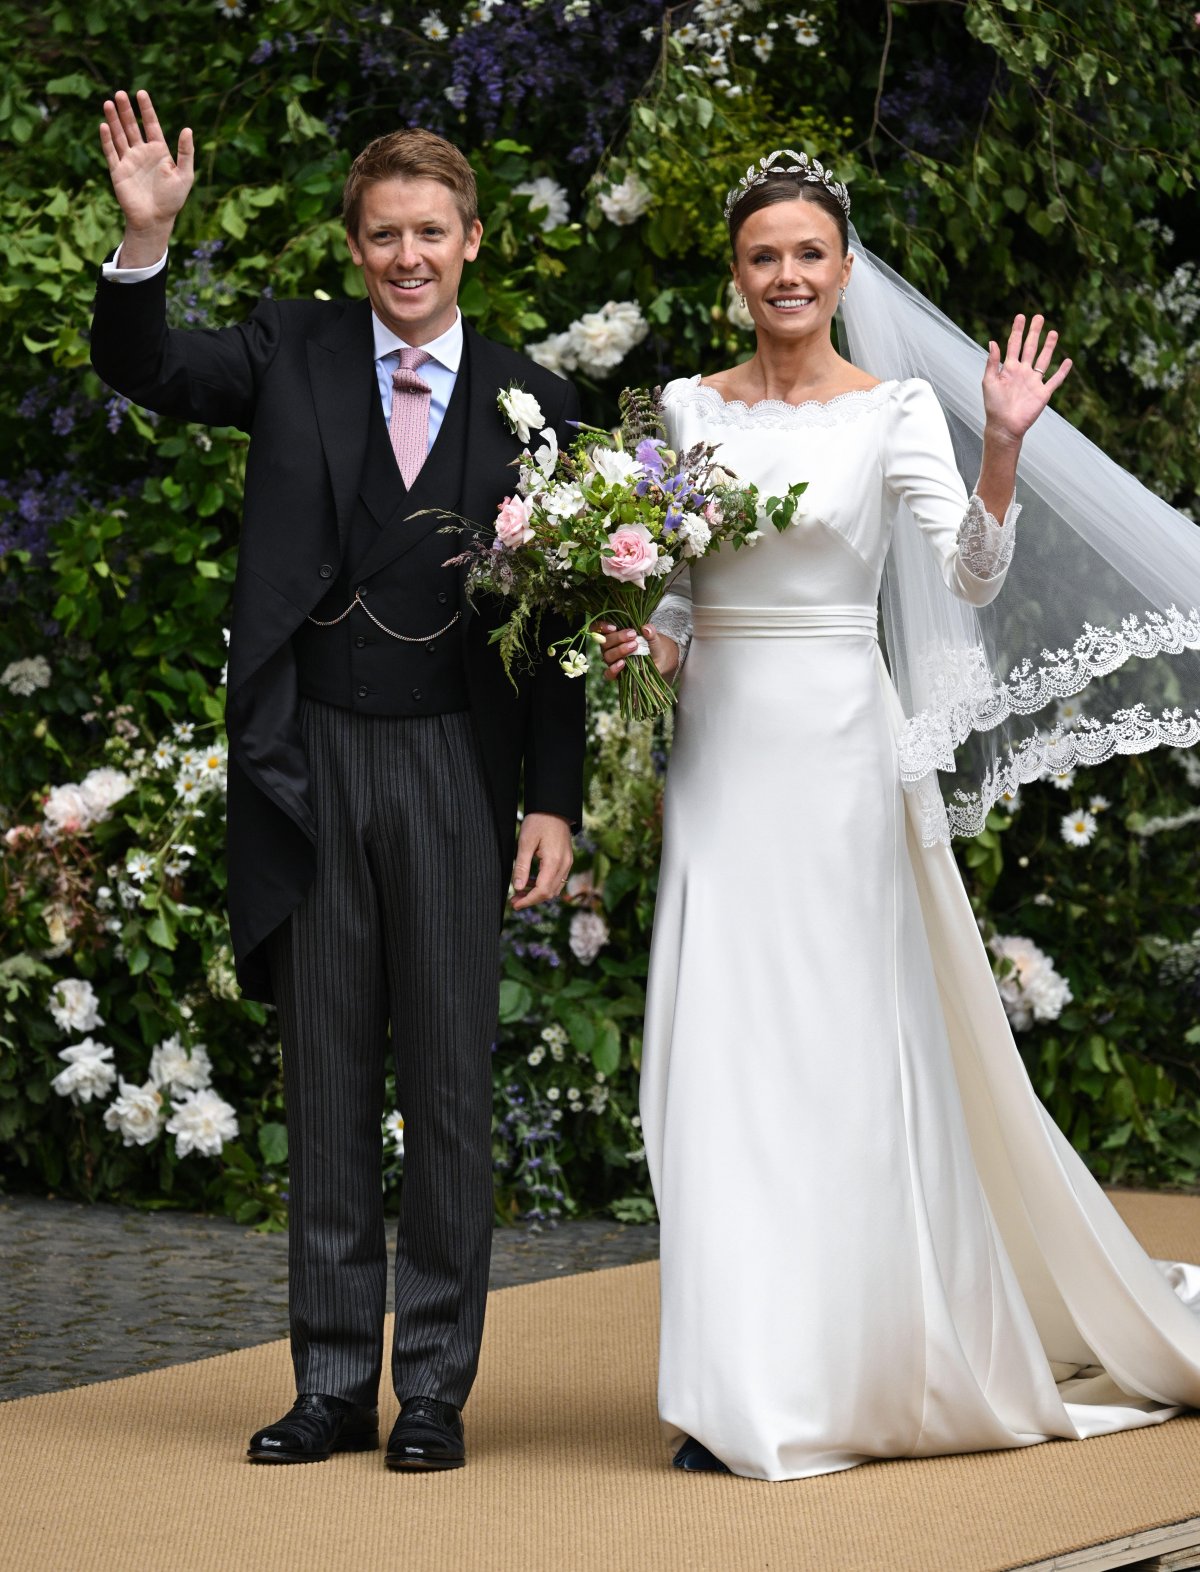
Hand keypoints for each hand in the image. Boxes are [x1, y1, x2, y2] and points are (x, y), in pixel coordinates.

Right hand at [99, 90, 193, 259]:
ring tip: (109, 102)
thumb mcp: (185, 175)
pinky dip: (107, 139)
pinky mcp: (118, 171)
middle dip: (126, 110)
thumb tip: (187, 129)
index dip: (146, 109)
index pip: (151, 125)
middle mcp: (142, 153)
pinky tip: (104, 125)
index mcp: (159, 151)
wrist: (155, 220)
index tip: (141, 93)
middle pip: (132, 126)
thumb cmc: (172, 200)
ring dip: (114, 119)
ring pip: (119, 135)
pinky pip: (111, 152)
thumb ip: (186, 153)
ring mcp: (129, 161)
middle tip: (120, 93)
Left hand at [510, 813, 572, 910]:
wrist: (554, 808)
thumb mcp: (525, 842)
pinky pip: (557, 880)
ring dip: (538, 894)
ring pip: (554, 889)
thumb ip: (522, 867)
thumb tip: (517, 887)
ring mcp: (567, 863)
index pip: (542, 891)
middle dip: (531, 900)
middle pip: (549, 893)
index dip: (528, 901)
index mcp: (554, 861)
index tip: (514, 904)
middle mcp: (564, 865)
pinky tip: (531, 881)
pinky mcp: (567, 861)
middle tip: (514, 900)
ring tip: (520, 892)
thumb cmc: (538, 821)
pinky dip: (545, 885)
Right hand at [595, 622, 678, 681]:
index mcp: (613, 633)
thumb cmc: (651, 644)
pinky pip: (608, 673)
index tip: (614, 627)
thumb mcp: (653, 636)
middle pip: (604, 642)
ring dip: (619, 650)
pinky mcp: (616, 674)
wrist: (659, 659)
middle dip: (618, 638)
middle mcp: (609, 647)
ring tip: (634, 646)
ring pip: (607, 656)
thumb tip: (646, 628)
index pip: (598, 628)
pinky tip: (623, 663)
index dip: (601, 627)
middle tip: (633, 635)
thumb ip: (650, 631)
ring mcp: (611, 661)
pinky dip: (614, 669)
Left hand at [982, 313, 1071, 442]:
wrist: (1004, 426)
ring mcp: (1033, 382)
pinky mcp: (1043, 393)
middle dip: (1034, 332)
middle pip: (1030, 348)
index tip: (1021, 316)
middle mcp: (1022, 372)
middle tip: (1039, 317)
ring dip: (1049, 346)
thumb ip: (992, 362)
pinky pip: (1055, 380)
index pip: (1014, 344)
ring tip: (1053, 332)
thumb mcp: (989, 381)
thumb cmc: (993, 406)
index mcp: (1008, 368)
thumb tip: (993, 341)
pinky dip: (1062, 371)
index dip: (1017, 330)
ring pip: (1044, 360)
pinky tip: (1068, 361)